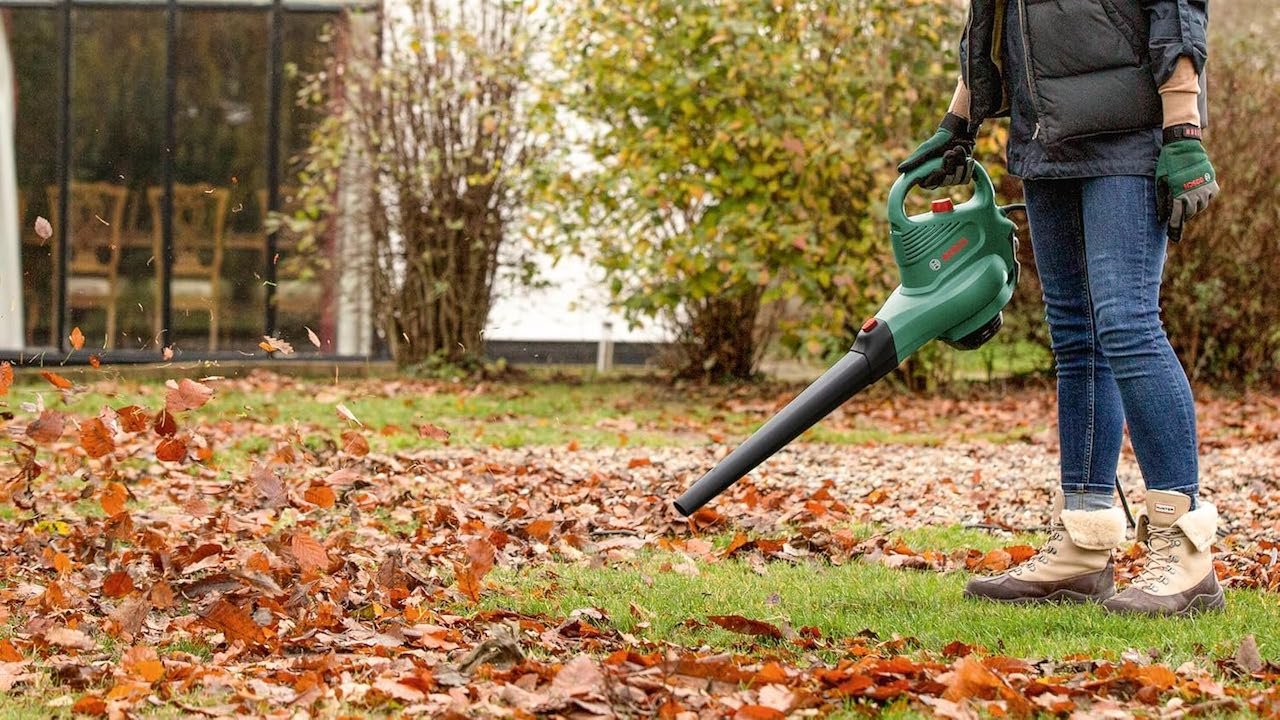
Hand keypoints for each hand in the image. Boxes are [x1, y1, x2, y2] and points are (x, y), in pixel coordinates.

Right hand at [898, 112, 975, 188]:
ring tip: (957, 150)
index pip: (928, 185)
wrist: (959, 132)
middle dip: (949, 165)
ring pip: (956, 180)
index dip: (935, 178)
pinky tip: (967, 158)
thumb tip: (899, 170)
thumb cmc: (940, 140)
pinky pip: (965, 180)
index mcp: (926, 173)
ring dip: (959, 162)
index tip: (940, 168)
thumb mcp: (926, 149)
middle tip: (949, 152)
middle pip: (945, 182)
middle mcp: (938, 178)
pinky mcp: (962, 175)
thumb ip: (915, 160)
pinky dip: (968, 168)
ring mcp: (950, 177)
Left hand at [1156, 125, 1218, 241]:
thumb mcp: (1160, 182)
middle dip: (1183, 216)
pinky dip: (1203, 198)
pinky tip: (1196, 194)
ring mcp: (1206, 190)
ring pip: (1200, 207)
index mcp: (1179, 195)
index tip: (1173, 238)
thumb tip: (1162, 218)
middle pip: (1189, 214)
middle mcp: (1194, 195)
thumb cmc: (1168, 164)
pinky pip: (1209, 197)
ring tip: (1186, 203)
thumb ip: (1162, 200)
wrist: (1184, 147)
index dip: (1174, 228)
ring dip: (1193, 208)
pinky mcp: (1213, 184)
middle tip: (1177, 215)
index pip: (1177, 217)